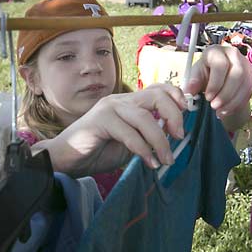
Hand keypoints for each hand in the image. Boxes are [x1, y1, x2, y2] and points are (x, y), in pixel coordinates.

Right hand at [38, 84, 187, 175]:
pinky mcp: (99, 121)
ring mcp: (109, 108)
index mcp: (128, 102)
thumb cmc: (97, 151)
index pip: (158, 88)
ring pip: (144, 117)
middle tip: (179, 137)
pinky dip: (143, 149)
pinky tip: (149, 162)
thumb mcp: (130, 142)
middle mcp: (119, 100)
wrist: (65, 160)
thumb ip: (147, 135)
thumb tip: (173, 135)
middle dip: (173, 115)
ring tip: (165, 160)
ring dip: (160, 141)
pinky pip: (129, 133)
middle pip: (156, 96)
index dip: (176, 97)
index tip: (186, 116)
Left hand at [183, 44, 251, 129]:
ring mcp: (245, 65)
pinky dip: (237, 104)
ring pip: (244, 85)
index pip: (220, 65)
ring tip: (219, 111)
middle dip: (225, 94)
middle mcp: (233, 54)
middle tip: (214, 106)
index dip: (215, 83)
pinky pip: (248, 92)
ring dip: (231, 101)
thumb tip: (188, 92)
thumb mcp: (196, 75)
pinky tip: (227, 109)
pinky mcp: (251, 76)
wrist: (218, 76)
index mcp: (216, 51)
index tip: (208, 97)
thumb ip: (193, 82)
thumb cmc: (205, 73)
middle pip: (236, 74)